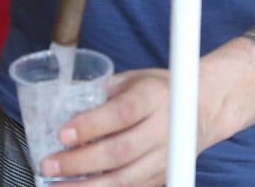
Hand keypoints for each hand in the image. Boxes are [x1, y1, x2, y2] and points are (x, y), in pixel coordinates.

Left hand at [39, 67, 212, 185]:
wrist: (205, 108)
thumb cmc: (162, 90)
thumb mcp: (134, 79)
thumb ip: (101, 90)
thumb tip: (60, 98)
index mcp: (154, 97)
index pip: (122, 114)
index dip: (92, 125)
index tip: (62, 133)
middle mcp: (163, 129)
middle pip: (120, 151)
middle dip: (80, 162)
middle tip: (49, 163)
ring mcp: (166, 158)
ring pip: (125, 180)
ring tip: (56, 186)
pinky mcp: (163, 177)